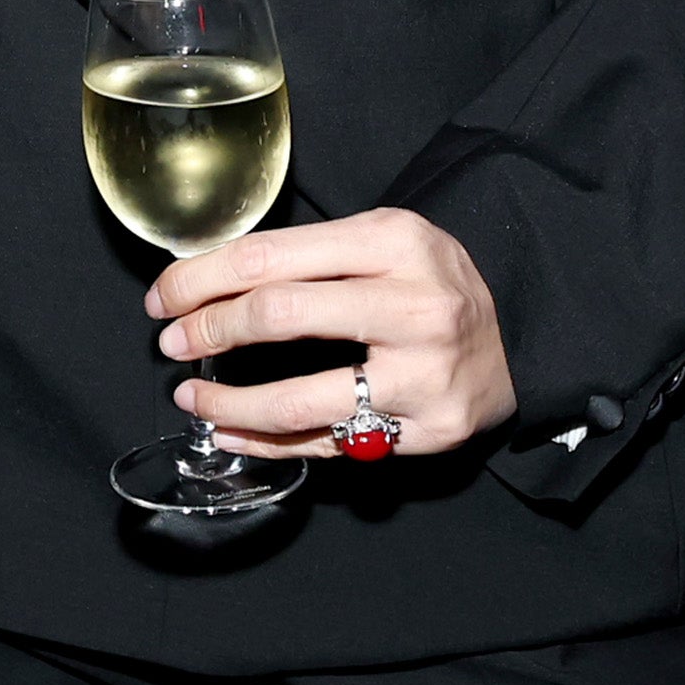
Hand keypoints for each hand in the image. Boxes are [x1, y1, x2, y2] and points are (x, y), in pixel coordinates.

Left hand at [150, 207, 518, 459]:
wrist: (520, 336)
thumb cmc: (433, 283)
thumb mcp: (386, 240)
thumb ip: (311, 255)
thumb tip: (209, 280)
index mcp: (394, 242)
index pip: (270, 256)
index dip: (201, 278)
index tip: (164, 295)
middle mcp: (414, 306)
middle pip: (278, 315)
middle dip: (207, 329)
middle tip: (171, 341)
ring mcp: (423, 374)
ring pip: (297, 399)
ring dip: (227, 400)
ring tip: (191, 394)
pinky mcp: (428, 429)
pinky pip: (328, 444)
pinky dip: (266, 440)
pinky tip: (232, 428)